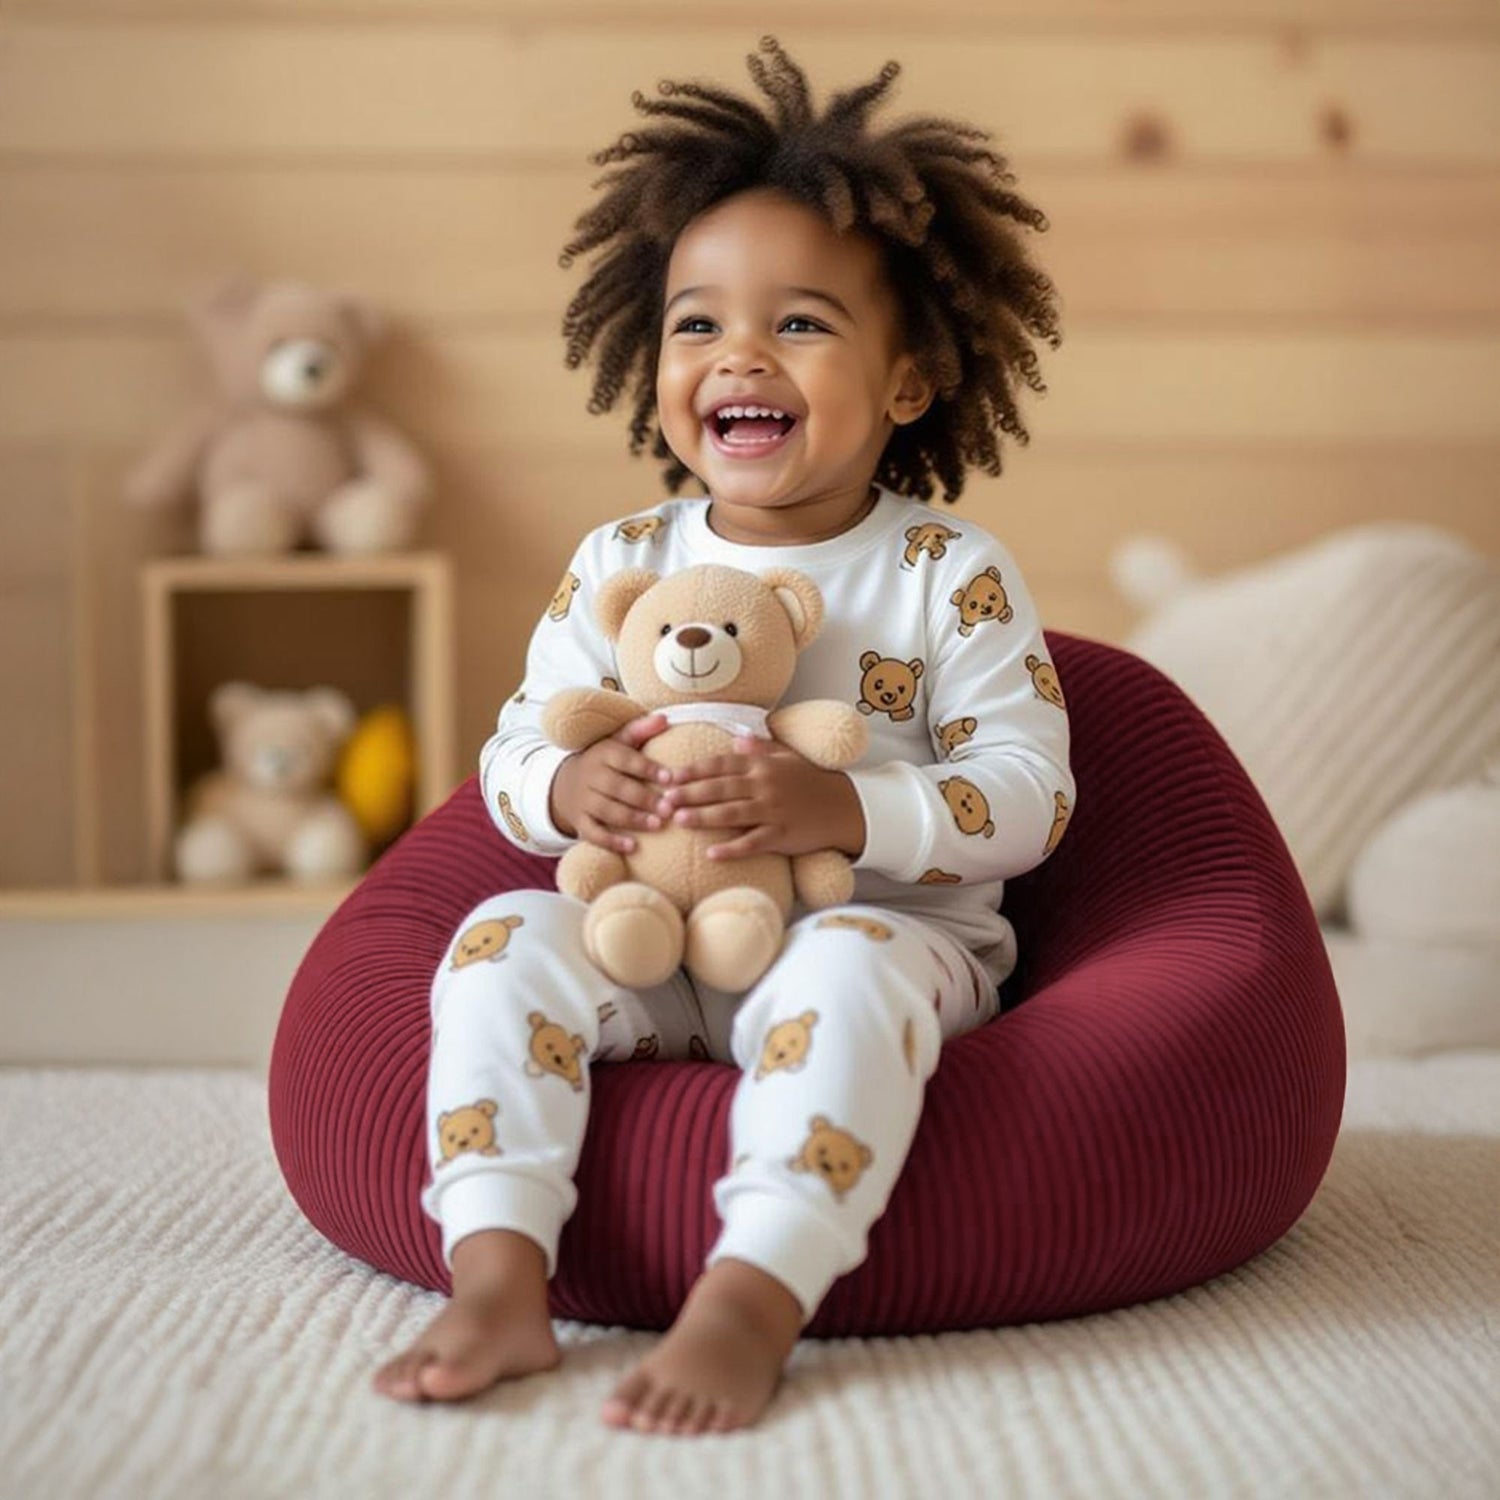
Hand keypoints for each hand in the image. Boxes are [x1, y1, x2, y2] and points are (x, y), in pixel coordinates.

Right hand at [549, 713, 673, 853]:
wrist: (564, 783)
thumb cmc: (605, 761)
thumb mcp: (618, 742)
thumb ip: (641, 731)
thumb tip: (665, 718)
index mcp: (603, 753)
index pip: (626, 760)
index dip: (648, 768)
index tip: (671, 778)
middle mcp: (591, 776)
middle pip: (617, 787)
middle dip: (644, 798)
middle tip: (670, 808)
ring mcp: (583, 800)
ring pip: (607, 810)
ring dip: (633, 819)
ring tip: (658, 825)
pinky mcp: (579, 821)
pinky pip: (593, 833)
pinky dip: (611, 841)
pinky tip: (632, 847)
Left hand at [656, 736, 865, 860]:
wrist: (845, 807)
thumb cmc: (812, 782)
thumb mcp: (788, 758)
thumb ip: (762, 749)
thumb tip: (738, 739)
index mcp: (762, 766)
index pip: (721, 765)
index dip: (693, 770)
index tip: (669, 775)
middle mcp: (765, 786)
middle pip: (720, 788)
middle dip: (689, 793)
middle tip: (662, 799)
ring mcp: (773, 811)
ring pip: (731, 814)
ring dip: (703, 817)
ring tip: (677, 821)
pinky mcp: (781, 835)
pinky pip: (752, 842)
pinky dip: (732, 848)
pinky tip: (711, 854)